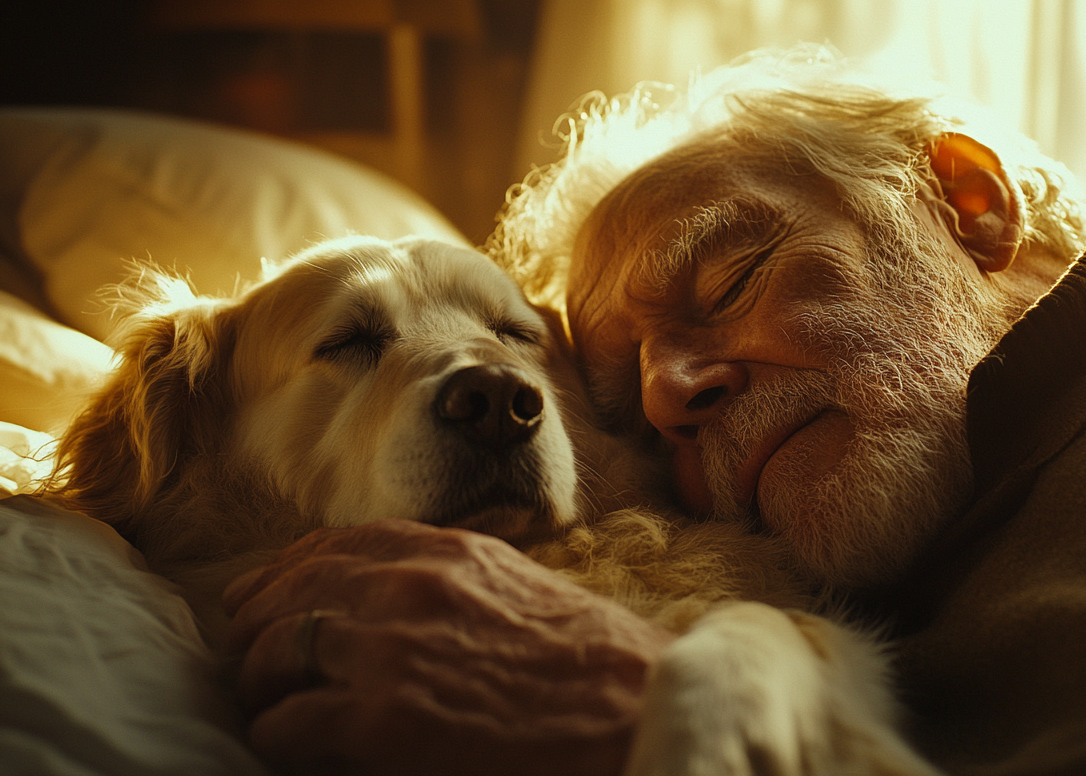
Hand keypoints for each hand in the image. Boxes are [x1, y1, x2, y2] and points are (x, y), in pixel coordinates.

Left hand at [223, 519, 674, 775]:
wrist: (629, 708)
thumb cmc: (588, 661)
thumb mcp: (515, 585)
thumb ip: (451, 578)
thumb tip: (395, 603)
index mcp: (441, 550)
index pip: (329, 546)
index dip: (282, 574)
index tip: (263, 598)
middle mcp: (403, 585)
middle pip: (285, 595)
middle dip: (254, 630)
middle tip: (247, 662)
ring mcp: (386, 649)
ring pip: (271, 655)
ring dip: (260, 686)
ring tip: (268, 709)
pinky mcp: (379, 719)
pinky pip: (285, 724)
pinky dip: (278, 737)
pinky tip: (295, 748)